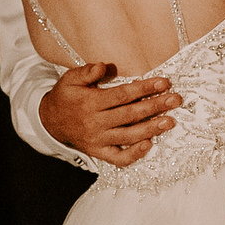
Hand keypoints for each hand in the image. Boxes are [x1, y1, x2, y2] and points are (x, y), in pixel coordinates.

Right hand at [39, 62, 180, 167]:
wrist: (49, 122)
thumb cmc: (65, 97)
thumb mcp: (70, 79)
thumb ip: (87, 71)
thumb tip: (104, 66)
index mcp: (90, 102)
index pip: (123, 94)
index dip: (144, 88)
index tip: (164, 82)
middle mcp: (96, 123)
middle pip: (130, 114)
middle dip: (155, 106)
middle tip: (175, 100)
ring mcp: (98, 140)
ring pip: (129, 136)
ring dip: (151, 129)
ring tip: (170, 122)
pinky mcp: (99, 153)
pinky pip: (118, 158)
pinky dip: (134, 154)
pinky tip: (149, 144)